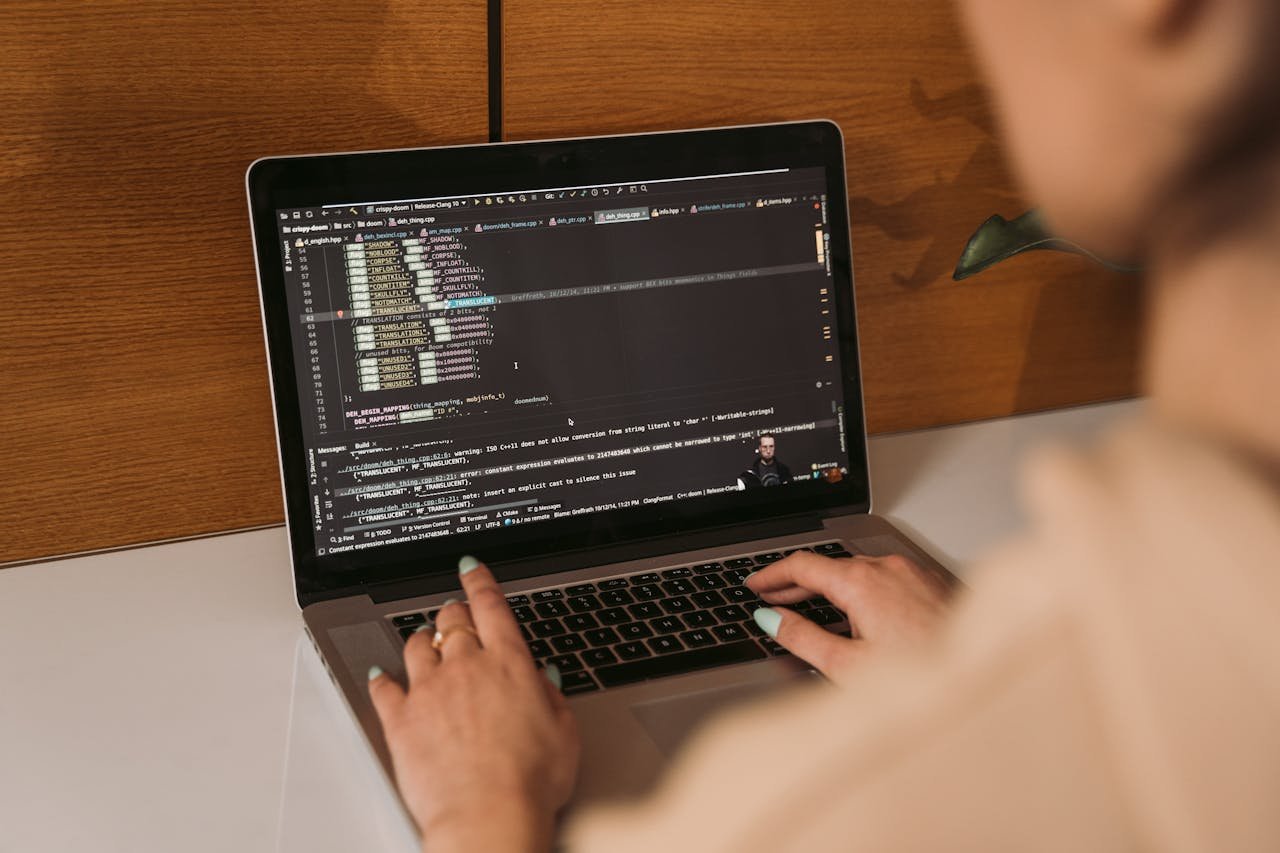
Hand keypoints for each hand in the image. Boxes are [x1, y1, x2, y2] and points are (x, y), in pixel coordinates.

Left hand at [368, 558, 579, 851]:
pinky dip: (381, 678)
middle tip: (455, 613)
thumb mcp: (564, 732)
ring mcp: (429, 691)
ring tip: (423, 641)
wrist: (488, 814)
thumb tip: (542, 680)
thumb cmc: (530, 780)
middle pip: (451, 620)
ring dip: (421, 638)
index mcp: (509, 663)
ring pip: (416, 645)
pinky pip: (383, 687)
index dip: (480, 581)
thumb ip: (551, 698)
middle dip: (453, 611)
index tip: (471, 568)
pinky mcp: (401, 721)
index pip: (491, 606)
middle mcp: (466, 667)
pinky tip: (380, 676)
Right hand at [745, 551, 952, 681]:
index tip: (755, 584)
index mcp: (861, 582)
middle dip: (797, 582)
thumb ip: (802, 638)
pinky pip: (885, 579)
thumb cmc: (922, 677)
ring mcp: (912, 573)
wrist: (980, 675)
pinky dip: (860, 590)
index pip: (802, 564)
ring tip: (808, 607)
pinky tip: (856, 613)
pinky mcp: (930, 584)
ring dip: (829, 587)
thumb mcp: (847, 665)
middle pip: (829, 566)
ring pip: (858, 572)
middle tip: (771, 598)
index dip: (771, 574)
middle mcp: (887, 568)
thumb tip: (771, 621)